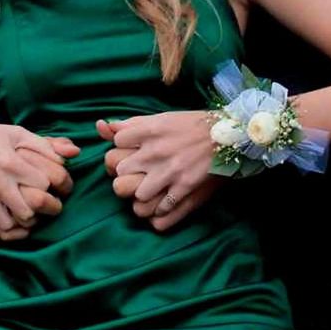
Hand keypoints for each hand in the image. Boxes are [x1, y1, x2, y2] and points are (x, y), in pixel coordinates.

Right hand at [0, 121, 79, 239]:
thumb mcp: (16, 134)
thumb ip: (46, 145)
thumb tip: (75, 153)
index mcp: (10, 161)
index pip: (44, 183)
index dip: (57, 186)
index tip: (61, 188)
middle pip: (29, 210)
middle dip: (45, 211)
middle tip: (51, 207)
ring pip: (9, 225)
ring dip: (23, 224)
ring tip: (31, 216)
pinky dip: (2, 231)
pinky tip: (11, 221)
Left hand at [96, 112, 221, 229]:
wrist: (229, 136)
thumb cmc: (193, 125)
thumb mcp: (161, 118)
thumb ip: (130, 124)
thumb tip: (101, 126)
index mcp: (149, 130)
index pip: (116, 144)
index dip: (121, 149)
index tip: (131, 151)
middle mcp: (155, 151)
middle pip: (120, 171)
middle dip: (126, 174)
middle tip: (137, 174)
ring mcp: (169, 172)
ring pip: (136, 195)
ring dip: (141, 195)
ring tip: (149, 191)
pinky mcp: (184, 188)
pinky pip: (159, 210)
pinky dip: (159, 210)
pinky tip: (164, 201)